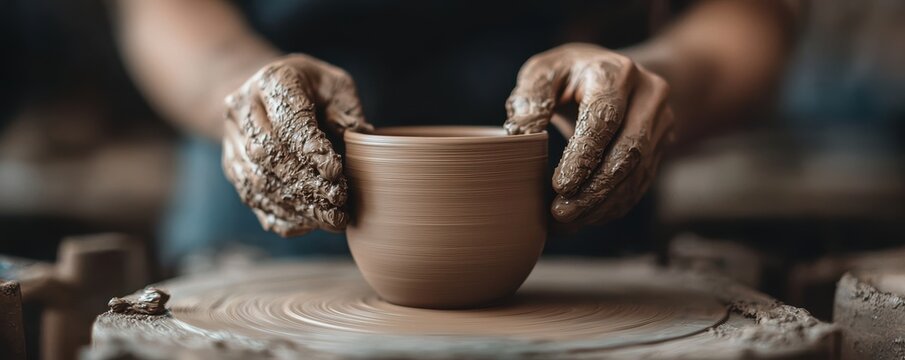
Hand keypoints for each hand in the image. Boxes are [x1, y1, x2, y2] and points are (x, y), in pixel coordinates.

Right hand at [222, 54, 372, 236]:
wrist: (271, 96)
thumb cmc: (315, 90)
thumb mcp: (337, 88)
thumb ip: (347, 114)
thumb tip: (361, 142)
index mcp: (272, 80)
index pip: (288, 119)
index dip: (311, 149)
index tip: (335, 172)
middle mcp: (242, 108)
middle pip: (268, 153)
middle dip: (305, 183)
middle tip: (338, 202)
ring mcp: (232, 139)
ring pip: (258, 180)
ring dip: (296, 205)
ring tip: (331, 219)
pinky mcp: (232, 166)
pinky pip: (252, 197)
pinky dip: (281, 215)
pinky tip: (309, 224)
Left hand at [505, 43, 674, 223]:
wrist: (612, 73)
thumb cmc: (568, 75)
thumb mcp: (544, 73)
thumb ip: (530, 98)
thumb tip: (519, 134)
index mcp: (616, 73)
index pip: (604, 119)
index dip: (583, 156)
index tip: (559, 186)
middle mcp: (649, 95)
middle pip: (628, 151)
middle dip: (594, 189)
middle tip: (560, 214)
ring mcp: (661, 122)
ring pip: (637, 173)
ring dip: (602, 203)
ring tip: (567, 222)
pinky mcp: (662, 145)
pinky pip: (641, 182)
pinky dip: (612, 205)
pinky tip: (586, 218)